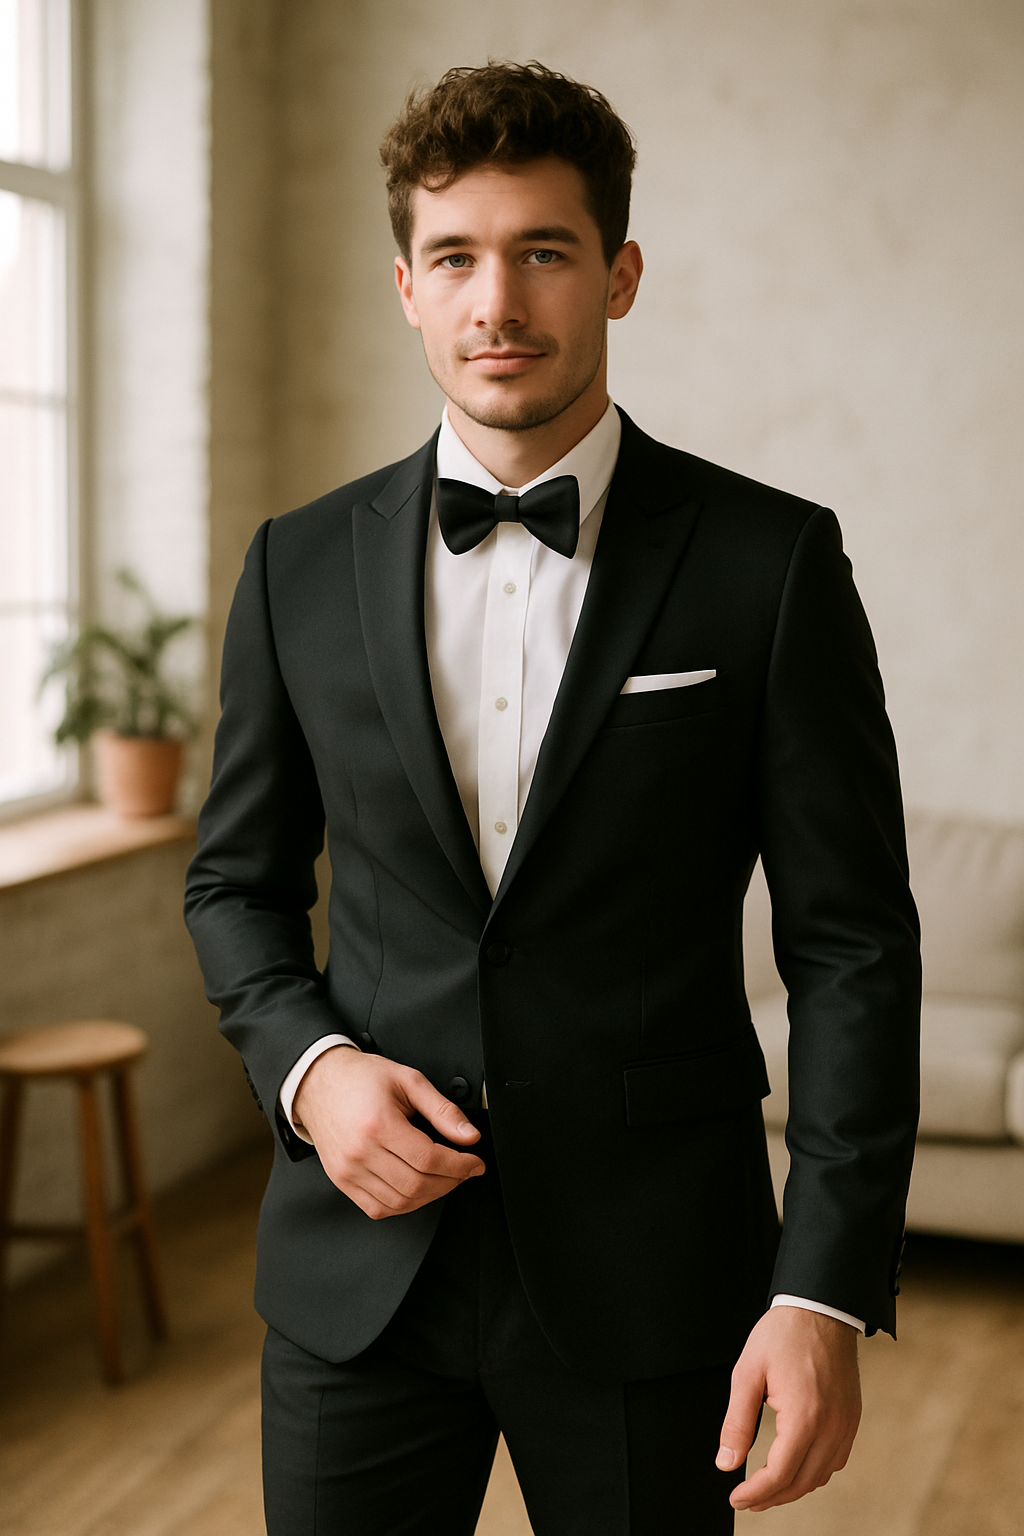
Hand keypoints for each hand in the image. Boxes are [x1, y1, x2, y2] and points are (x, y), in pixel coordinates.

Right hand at [292, 1046, 485, 1219]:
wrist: (319, 1083)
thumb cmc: (361, 1078)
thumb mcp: (408, 1080)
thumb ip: (442, 1110)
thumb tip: (469, 1136)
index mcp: (379, 1125)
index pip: (429, 1160)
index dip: (459, 1165)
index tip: (475, 1163)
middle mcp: (360, 1153)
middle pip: (417, 1185)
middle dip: (450, 1181)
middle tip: (464, 1170)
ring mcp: (349, 1171)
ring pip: (400, 1202)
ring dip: (430, 1195)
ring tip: (444, 1178)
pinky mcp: (342, 1181)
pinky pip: (378, 1208)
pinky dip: (404, 1204)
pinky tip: (416, 1188)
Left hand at [716, 1306, 861, 1511]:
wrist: (821, 1308)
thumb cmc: (784, 1334)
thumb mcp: (748, 1372)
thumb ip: (737, 1422)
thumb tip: (726, 1462)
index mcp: (804, 1417)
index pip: (779, 1474)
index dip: (755, 1493)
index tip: (736, 1498)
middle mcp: (831, 1427)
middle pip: (801, 1482)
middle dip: (772, 1497)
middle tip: (747, 1499)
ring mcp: (846, 1424)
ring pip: (821, 1476)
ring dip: (793, 1488)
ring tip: (767, 1487)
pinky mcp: (852, 1418)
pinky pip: (835, 1460)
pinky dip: (814, 1472)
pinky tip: (796, 1467)